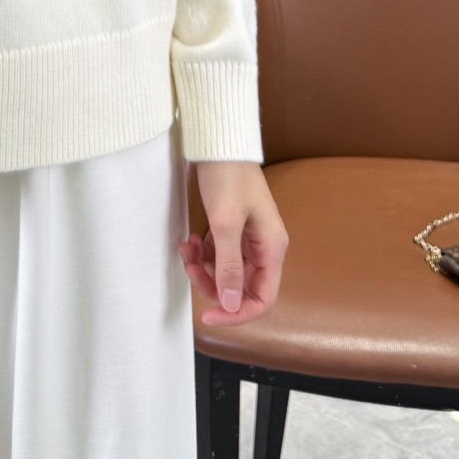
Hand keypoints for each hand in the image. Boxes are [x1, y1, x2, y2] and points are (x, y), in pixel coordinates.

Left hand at [180, 162, 288, 325]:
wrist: (219, 142)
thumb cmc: (228, 175)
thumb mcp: (225, 222)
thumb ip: (228, 265)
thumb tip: (231, 304)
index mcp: (271, 248)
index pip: (263, 298)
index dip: (237, 313)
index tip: (210, 315)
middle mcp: (263, 247)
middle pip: (241, 287)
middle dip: (213, 285)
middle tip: (191, 269)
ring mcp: (248, 239)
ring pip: (226, 272)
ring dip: (204, 268)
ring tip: (187, 250)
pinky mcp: (232, 230)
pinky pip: (218, 255)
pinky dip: (202, 254)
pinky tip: (189, 241)